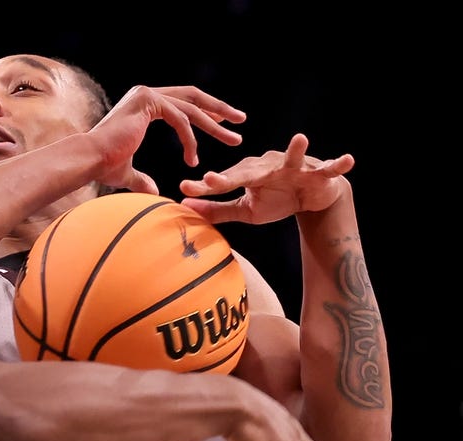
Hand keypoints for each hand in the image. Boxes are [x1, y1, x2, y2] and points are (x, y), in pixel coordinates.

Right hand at [89, 85, 245, 193]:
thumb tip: (153, 192)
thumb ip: (142, 179)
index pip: (182, 102)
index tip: (223, 123)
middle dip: (219, 109)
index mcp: (143, 103)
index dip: (204, 112)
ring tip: (235, 138)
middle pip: (193, 96)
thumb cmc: (102, 165)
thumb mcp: (127, 172)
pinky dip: (190, 140)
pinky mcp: (148, 103)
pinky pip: (179, 120)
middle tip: (240, 121)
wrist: (87, 160)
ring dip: (216, 125)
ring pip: (191, 108)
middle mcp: (145, 93)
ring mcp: (147, 95)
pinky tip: (193, 159)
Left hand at [178, 133, 354, 223]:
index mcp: (248, 174)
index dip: (205, 185)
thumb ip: (216, 209)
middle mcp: (269, 166)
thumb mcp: (245, 209)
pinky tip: (348, 159)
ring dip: (297, 149)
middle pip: (249, 171)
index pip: (224, 181)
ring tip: (300, 138)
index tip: (184, 187)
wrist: (311, 198)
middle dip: (231, 175)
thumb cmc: (275, 199)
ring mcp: (294, 167)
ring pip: (293, 158)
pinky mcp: (317, 173)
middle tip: (211, 179)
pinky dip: (338, 164)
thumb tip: (184, 204)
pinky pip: (329, 168)